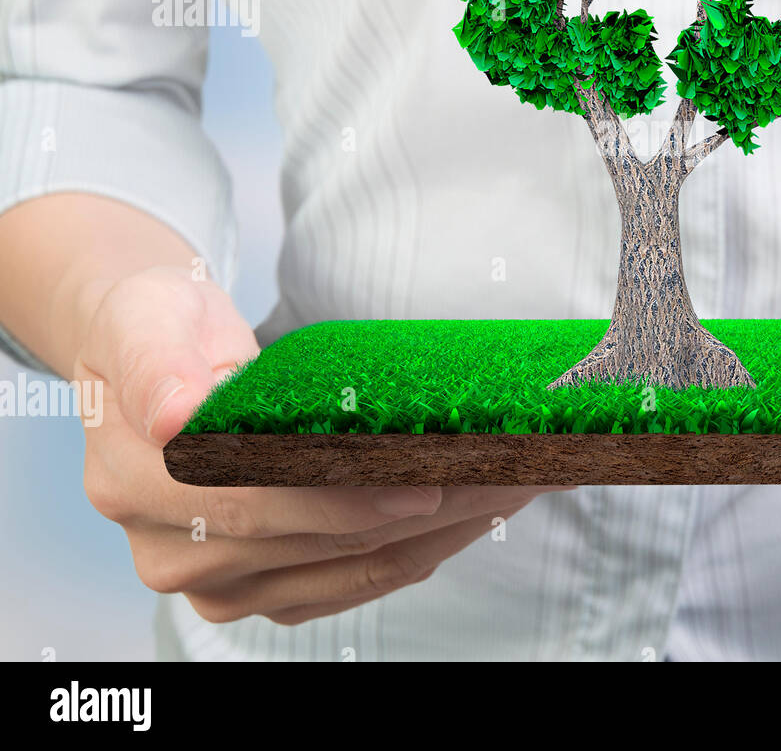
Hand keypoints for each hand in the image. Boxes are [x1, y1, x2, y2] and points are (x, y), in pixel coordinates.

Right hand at [78, 266, 565, 624]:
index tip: (427, 480)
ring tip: (513, 482)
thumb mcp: (146, 318)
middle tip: (505, 469)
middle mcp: (172, 554)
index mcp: (138, 486)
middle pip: (320, 540)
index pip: (260, 502)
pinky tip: (476, 510)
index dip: (345, 496)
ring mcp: (219, 583)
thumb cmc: (158, 327)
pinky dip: (422, 544)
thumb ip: (157, 364)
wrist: (147, 355)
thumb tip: (177, 417)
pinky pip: (358, 577)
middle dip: (422, 505)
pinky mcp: (263, 590)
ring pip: (353, 564)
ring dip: (441, 528)